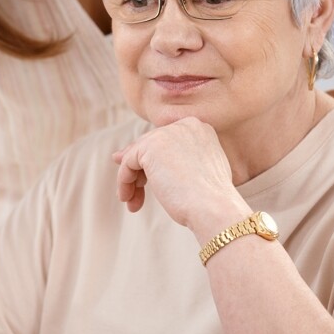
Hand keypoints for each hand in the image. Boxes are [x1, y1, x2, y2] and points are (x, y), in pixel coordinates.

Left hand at [112, 117, 243, 231]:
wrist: (214, 208)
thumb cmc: (208, 200)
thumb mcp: (191, 173)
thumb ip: (167, 160)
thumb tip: (119, 155)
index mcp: (199, 129)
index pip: (165, 141)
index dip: (151, 163)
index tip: (142, 182)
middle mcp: (184, 125)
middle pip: (149, 146)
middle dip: (139, 172)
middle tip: (131, 195)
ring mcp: (167, 133)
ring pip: (137, 154)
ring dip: (130, 180)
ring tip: (132, 203)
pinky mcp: (151, 146)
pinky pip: (128, 162)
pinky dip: (125, 181)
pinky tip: (129, 199)